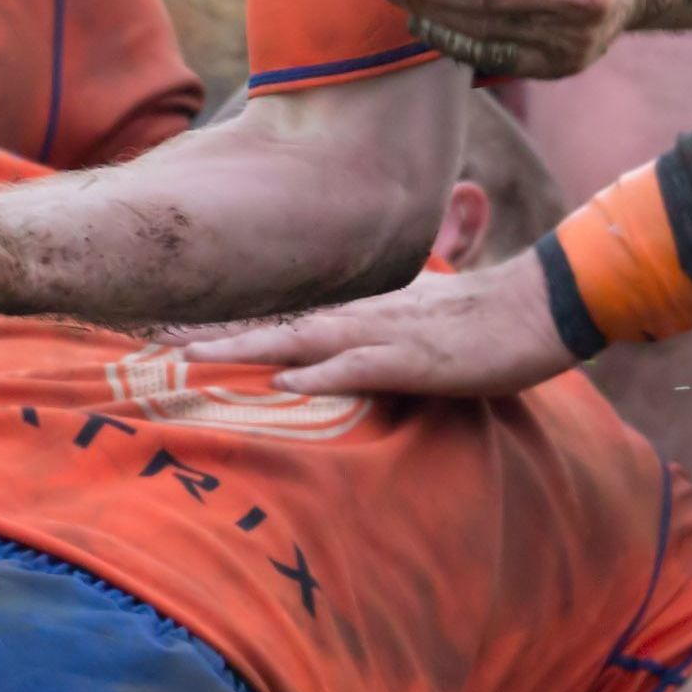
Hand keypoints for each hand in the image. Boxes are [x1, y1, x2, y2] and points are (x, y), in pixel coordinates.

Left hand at [181, 250, 578, 396]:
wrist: (537, 309)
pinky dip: (322, 374)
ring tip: (193, 356)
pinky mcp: (416, 359)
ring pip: (302, 341)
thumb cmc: (480, 324)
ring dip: (248, 350)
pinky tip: (288, 382)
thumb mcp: (417, 328)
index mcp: (359, 313)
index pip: (283, 321)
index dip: (229, 329)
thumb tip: (338, 362)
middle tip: (155, 344)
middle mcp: (361, 318)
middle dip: (216, 337)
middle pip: (275, 327)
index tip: (174, 335)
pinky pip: (360, 366)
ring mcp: (386, 336)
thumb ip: (375, 341)